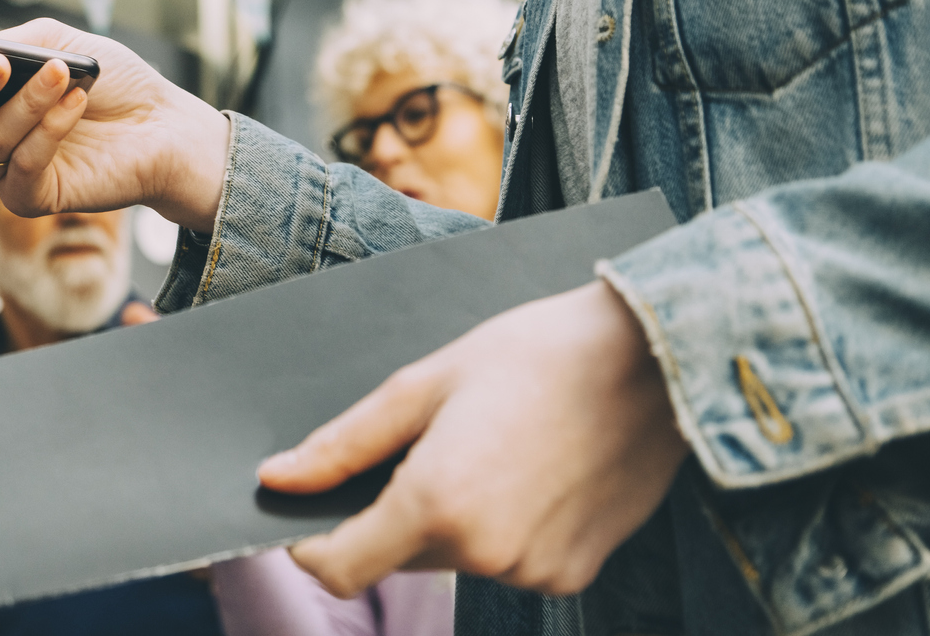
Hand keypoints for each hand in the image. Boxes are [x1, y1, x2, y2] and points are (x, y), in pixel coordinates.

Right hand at [0, 20, 228, 229]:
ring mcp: (2, 172)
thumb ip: (8, 42)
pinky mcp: (33, 198)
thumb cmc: (109, 81)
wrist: (162, 123)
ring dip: (26, 103)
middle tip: (1, 65)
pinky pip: (23, 167)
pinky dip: (48, 131)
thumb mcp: (54, 41)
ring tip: (63, 74)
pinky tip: (74, 103)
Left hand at [258, 281, 688, 596]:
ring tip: (486, 444)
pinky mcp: (573, 574)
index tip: (308, 513)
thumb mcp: (423, 384)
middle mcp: (485, 555)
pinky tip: (525, 468)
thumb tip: (277, 479)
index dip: (312, 544)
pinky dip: (498, 527)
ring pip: (453, 558)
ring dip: (448, 518)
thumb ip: (343, 444)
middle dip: (388, 513)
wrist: (653, 361)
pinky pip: (506, 562)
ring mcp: (534, 572)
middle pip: (396, 557)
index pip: (339, 568)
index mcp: (437, 505)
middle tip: (423, 442)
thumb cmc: (535, 355)